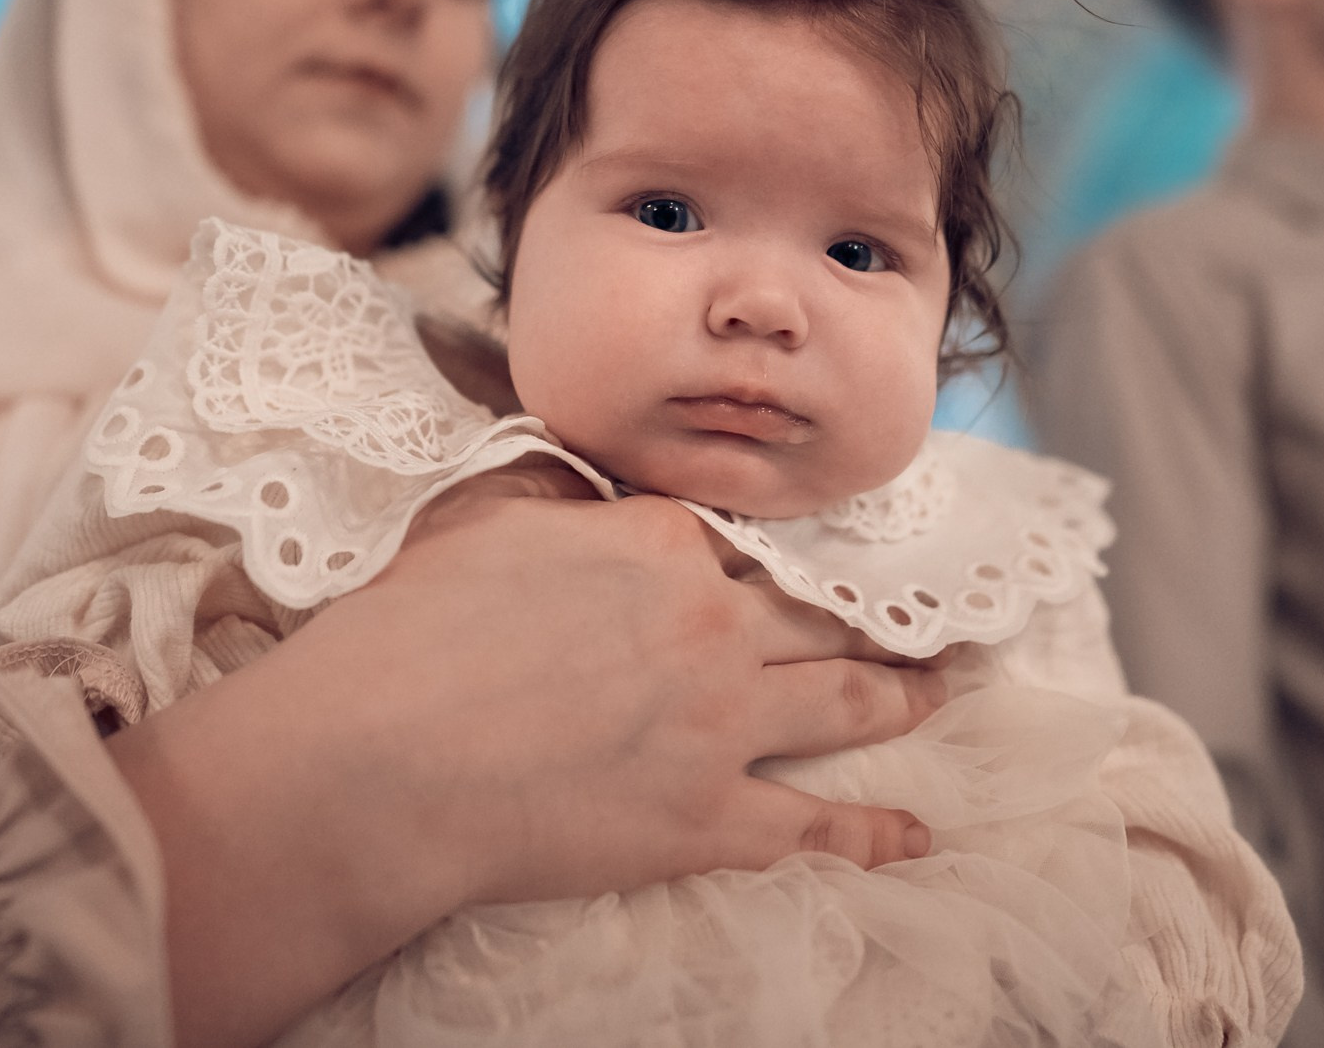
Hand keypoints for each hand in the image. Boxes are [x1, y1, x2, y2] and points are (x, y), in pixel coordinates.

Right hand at [108, 460, 944, 1046]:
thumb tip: (578, 491)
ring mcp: (722, 722)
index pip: (733, 542)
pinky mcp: (710, 818)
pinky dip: (873, 832)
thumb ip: (552, 500)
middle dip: (872, 615)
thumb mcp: (480, 522)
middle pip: (816, 613)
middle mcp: (711, 620)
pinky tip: (914, 832)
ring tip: (939, 690)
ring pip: (843, 700)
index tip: (788, 567)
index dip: (757, 560)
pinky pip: (816, 826)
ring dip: (901, 695)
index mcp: (658, 541)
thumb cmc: (410, 636)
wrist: (385, 759)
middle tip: (921, 619)